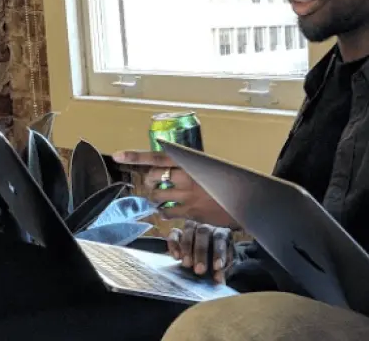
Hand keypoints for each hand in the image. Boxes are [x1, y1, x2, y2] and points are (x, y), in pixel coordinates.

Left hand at [113, 150, 236, 227]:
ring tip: (163, 196)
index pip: (160, 156)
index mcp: (194, 161)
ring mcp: (189, 197)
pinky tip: (170, 210)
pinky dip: (165, 211)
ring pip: (157, 197)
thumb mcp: (214, 166)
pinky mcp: (191, 213)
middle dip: (149, 179)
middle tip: (153, 181)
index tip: (118, 155)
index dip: (137, 156)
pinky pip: (167, 212)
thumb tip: (175, 165)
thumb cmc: (233, 181)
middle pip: (154, 177)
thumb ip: (194, 165)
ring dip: (156, 197)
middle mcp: (189, 177)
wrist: (250, 200)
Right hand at [168, 221, 234, 283]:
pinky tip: (176, 257)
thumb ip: (225, 270)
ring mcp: (193, 229)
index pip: (220, 238)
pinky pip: (174, 233)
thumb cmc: (219, 262)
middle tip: (200, 270)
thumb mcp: (226, 266)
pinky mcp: (179, 233)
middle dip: (201, 251)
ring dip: (187, 247)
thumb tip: (219, 278)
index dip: (219, 252)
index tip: (217, 267)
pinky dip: (174, 244)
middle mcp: (208, 228)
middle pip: (203, 231)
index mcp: (222, 233)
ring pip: (189, 228)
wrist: (208, 260)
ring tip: (187, 264)